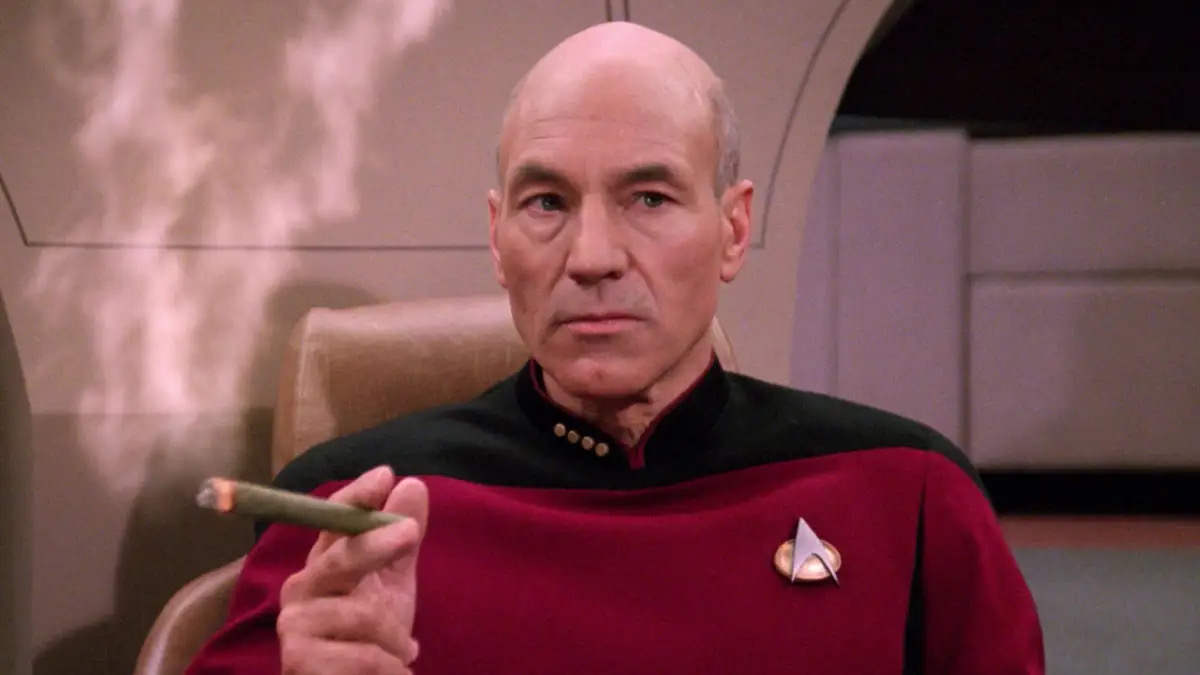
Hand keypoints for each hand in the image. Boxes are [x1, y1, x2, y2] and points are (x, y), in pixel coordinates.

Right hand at [277, 466, 427, 673]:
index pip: (333, 523)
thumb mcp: (391, 591)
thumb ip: (401, 545)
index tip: (384, 475)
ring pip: (363, 616)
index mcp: (323, 567)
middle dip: (375, 544)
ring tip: (401, 654)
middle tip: (410, 531)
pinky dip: (391, 668)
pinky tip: (396, 671)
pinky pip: (364, 657)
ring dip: (395, 638)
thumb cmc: (368, 642)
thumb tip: (413, 484)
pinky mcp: (298, 663)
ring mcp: (295, 627)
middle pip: (340, 559)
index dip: (355, 498)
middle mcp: (301, 590)